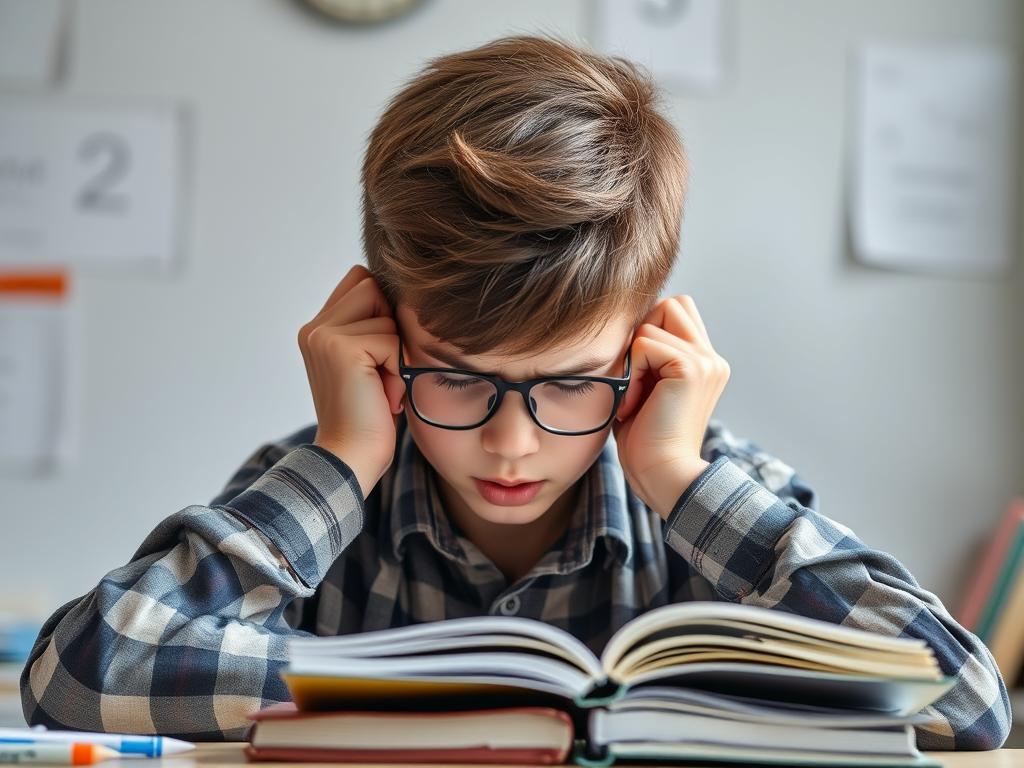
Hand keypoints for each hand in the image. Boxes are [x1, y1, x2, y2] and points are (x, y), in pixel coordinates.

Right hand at [297, 264, 405, 497]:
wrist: (351, 457)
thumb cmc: (369, 416)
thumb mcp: (370, 364)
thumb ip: (372, 327)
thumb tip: (403, 295)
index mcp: (318, 330)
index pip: (360, 280)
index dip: (381, 310)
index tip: (380, 355)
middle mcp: (315, 328)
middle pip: (371, 285)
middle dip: (389, 327)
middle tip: (382, 370)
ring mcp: (324, 336)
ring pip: (385, 313)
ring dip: (394, 351)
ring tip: (381, 385)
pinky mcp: (341, 348)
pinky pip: (391, 339)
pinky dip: (396, 368)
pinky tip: (382, 394)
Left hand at [611, 295, 730, 519]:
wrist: (661, 475)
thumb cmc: (645, 441)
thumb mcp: (646, 390)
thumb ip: (647, 358)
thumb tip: (628, 328)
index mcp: (705, 364)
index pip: (677, 312)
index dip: (649, 333)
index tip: (638, 377)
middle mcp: (712, 359)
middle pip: (671, 304)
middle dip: (643, 334)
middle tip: (635, 380)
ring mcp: (706, 361)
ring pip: (656, 317)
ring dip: (634, 356)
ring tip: (636, 395)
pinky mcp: (692, 367)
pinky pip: (645, 342)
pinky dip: (632, 370)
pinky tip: (635, 402)